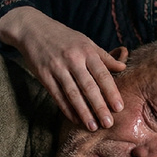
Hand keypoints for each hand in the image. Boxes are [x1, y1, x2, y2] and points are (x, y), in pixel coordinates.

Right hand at [0, 7, 125, 130]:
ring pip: (72, 94)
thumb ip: (103, 56)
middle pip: (88, 87)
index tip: (119, 108)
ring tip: (93, 127)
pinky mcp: (43, 75)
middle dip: (99, 106)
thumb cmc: (63, 37)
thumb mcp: (85, 41)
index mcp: (86, 51)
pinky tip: (75, 119)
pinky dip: (66, 109)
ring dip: (83, 112)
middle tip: (108, 123)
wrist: (33, 29)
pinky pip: (57, 95)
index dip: (111, 92)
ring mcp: (57, 68)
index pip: (102, 74)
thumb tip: (123, 67)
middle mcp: (72, 59)